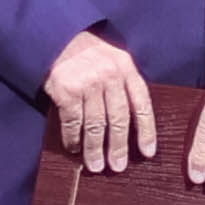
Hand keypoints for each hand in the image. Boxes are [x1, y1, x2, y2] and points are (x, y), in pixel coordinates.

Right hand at [43, 32, 157, 175]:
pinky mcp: (66, 91)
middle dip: (118, 147)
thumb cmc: (87, 52)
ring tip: (95, 166)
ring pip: (95, 125)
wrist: (57, 36)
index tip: (148, 153)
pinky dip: (73, 139)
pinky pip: (72, 122)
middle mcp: (109, 76)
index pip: (141, 104)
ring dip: (95, 149)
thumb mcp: (113, 58)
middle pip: (118, 119)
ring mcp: (87, 83)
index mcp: (126, 68)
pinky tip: (74, 149)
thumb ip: (123, 83)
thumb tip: (132, 123)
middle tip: (117, 167)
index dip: (146, 131)